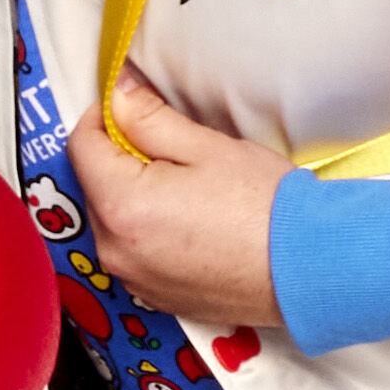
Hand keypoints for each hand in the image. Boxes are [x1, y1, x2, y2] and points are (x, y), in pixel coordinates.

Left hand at [68, 72, 285, 330]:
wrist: (308, 269)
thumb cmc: (264, 205)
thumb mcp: (206, 147)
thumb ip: (148, 118)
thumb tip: (116, 93)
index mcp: (121, 206)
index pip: (81, 147)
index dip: (101, 116)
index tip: (128, 104)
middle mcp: (114, 250)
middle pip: (94, 186)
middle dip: (120, 158)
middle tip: (169, 146)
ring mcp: (132, 278)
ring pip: (113, 220)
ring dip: (134, 196)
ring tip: (187, 187)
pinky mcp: (153, 296)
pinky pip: (134, 251)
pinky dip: (149, 230)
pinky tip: (191, 222)